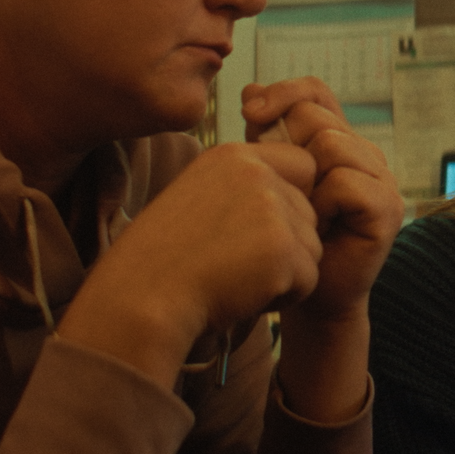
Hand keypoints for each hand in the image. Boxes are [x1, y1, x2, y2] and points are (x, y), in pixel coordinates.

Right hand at [58, 142, 322, 387]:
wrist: (142, 297)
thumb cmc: (165, 259)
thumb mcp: (199, 198)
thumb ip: (245, 188)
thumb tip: (299, 194)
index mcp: (234, 156)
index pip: (303, 166)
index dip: (290, 202)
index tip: (258, 231)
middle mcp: (257, 173)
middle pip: (310, 212)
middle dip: (286, 245)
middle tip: (235, 261)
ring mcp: (272, 209)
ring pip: (312, 248)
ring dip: (284, 273)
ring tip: (235, 277)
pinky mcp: (283, 249)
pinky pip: (309, 279)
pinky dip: (282, 297)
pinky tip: (242, 294)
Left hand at [242, 78, 403, 321]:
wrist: (304, 296)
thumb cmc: (285, 239)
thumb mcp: (269, 179)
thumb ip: (263, 137)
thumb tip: (250, 88)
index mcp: (339, 141)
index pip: (316, 93)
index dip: (284, 93)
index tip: (249, 112)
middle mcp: (365, 154)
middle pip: (319, 118)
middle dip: (289, 147)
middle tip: (281, 188)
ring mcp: (382, 180)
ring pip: (331, 146)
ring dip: (304, 181)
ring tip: (302, 212)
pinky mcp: (387, 208)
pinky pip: (344, 182)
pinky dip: (322, 204)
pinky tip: (317, 227)